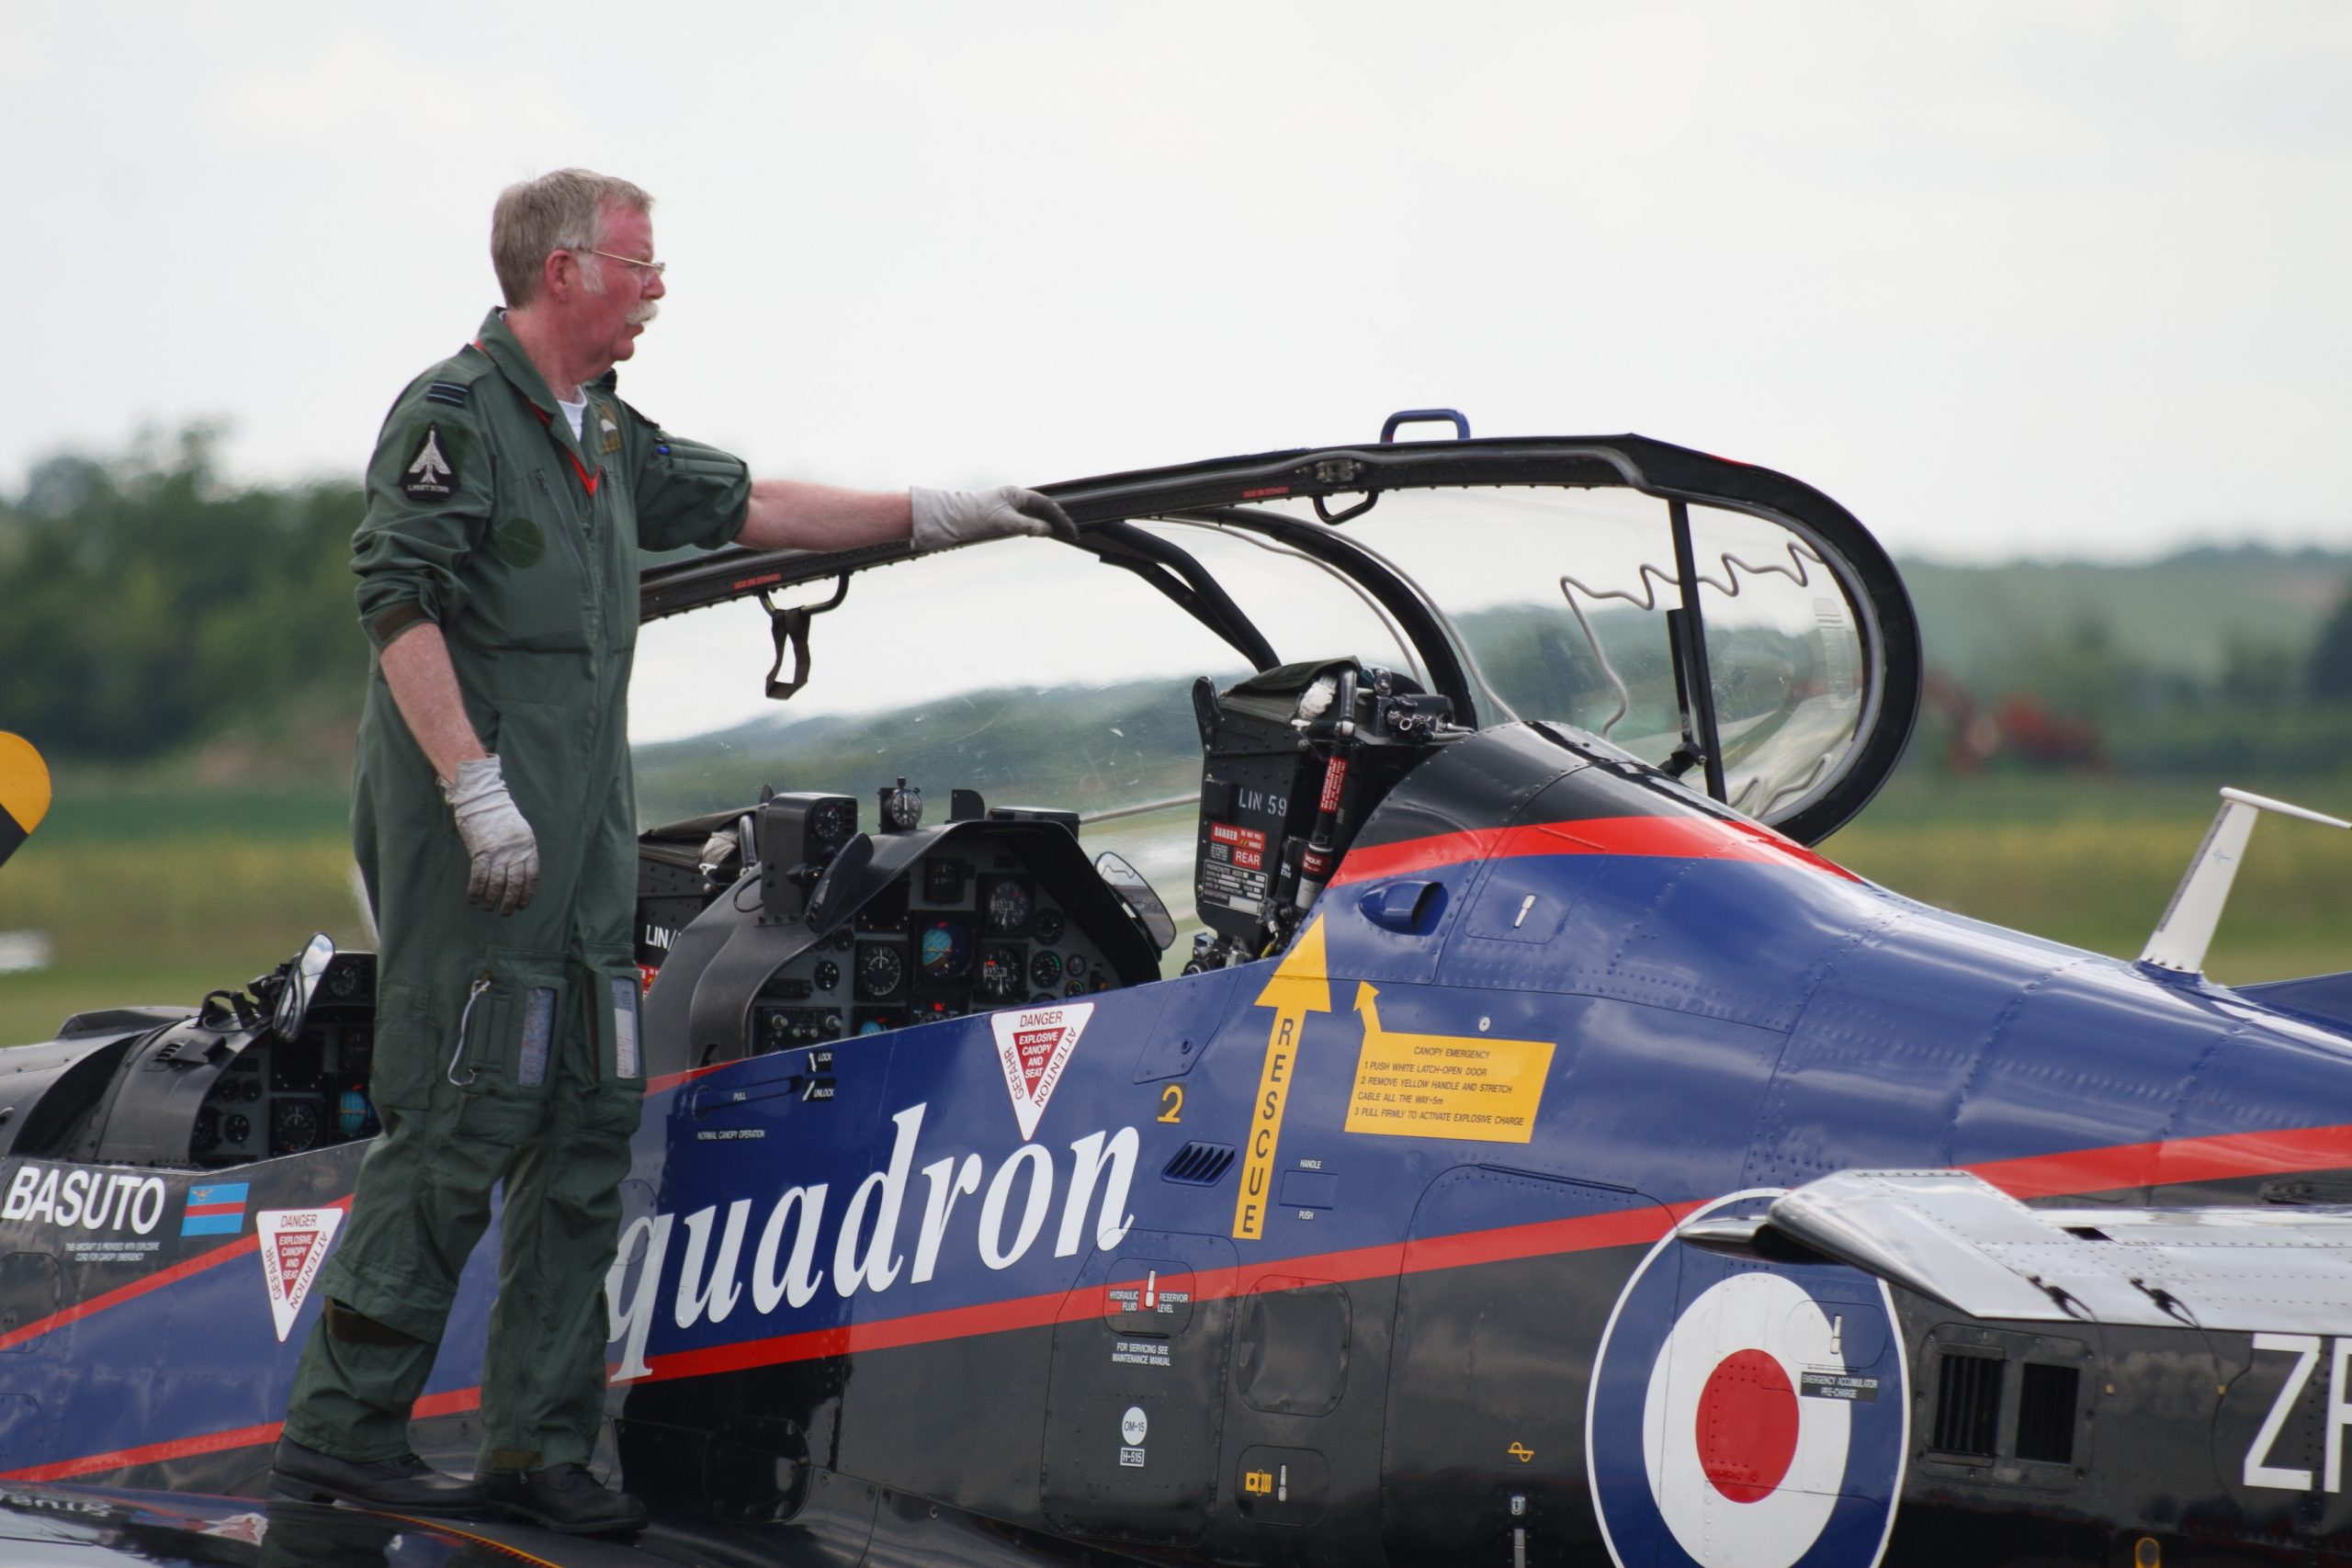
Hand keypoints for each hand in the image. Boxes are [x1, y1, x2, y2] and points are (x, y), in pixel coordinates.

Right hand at [443, 757, 539, 914]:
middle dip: (510, 901)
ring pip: (497, 884)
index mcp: (528, 847)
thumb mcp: (520, 832)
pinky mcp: (480, 852)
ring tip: (488, 908)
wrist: (483, 800)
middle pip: (515, 883)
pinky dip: (476, 890)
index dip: (527, 893)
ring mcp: (498, 852)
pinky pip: (479, 877)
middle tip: (505, 912)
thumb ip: (521, 851)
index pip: (532, 876)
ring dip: (492, 899)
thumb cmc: (501, 816)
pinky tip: (473, 899)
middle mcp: (515, 851)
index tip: (522, 905)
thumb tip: (519, 874)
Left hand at [909, 485, 1077, 550]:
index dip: (1061, 517)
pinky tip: (1036, 534)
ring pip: (1033, 515)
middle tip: (1070, 534)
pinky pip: (1023, 522)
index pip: (1046, 504)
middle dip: (1057, 520)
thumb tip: (1049, 529)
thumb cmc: (973, 516)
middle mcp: (1012, 498)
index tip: (1071, 530)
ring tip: (1059, 535)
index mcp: (1016, 494)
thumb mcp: (1004, 522)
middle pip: (1042, 508)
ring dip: (1046, 524)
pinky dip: (1034, 528)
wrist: (947, 520)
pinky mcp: (999, 517)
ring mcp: (1006, 507)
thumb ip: (1028, 525)